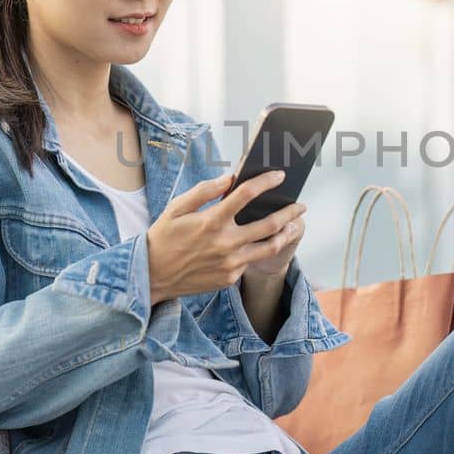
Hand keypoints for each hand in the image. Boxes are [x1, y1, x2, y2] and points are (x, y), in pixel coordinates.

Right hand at [145, 170, 307, 305]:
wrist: (152, 276)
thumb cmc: (164, 237)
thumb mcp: (176, 208)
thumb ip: (204, 190)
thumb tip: (230, 178)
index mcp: (211, 220)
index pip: (247, 194)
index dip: (266, 181)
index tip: (279, 175)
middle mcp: (225, 243)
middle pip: (269, 224)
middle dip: (290, 212)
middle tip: (301, 205)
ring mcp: (230, 264)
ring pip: (270, 248)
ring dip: (287, 234)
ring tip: (295, 225)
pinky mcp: (230, 278)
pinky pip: (250, 261)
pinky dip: (259, 249)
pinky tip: (264, 242)